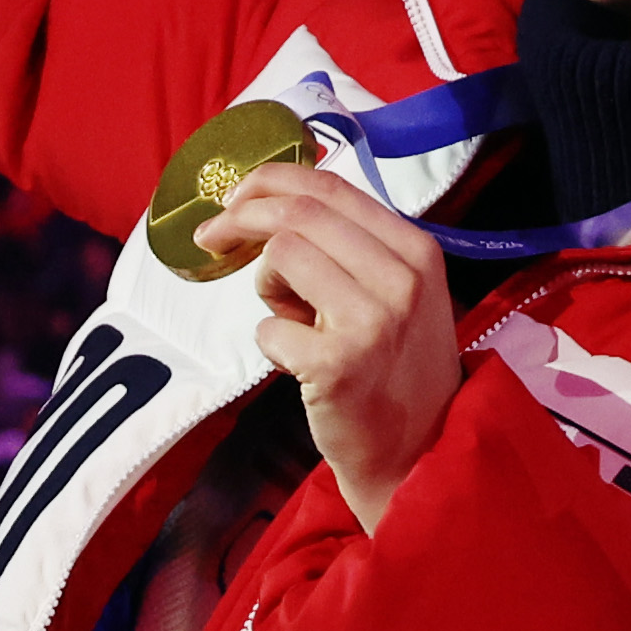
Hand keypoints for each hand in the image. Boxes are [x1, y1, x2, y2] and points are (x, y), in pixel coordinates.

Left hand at [200, 158, 462, 524]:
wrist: (418, 451)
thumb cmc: (395, 368)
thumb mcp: (400, 293)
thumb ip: (353, 246)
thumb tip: (270, 201)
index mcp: (417, 251)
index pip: (333, 186)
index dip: (271, 180)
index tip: (235, 197)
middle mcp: (402, 279)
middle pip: (298, 213)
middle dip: (240, 217)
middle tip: (211, 237)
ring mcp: (373, 321)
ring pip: (281, 257)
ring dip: (266, 287)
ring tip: (292, 321)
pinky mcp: (338, 364)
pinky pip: (268, 328)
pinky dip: (273, 344)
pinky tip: (301, 365)